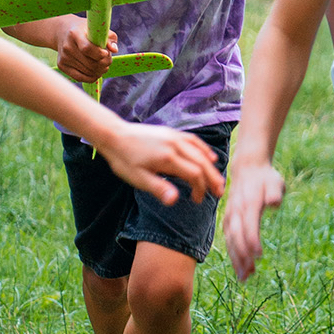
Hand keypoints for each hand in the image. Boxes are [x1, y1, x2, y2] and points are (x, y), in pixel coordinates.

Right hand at [56, 19, 115, 83]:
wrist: (63, 32)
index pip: (87, 48)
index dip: (100, 54)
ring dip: (100, 71)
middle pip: (90, 63)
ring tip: (103, 65)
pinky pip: (80, 78)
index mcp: (75, 34)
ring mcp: (63, 57)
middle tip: (108, 60)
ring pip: (87, 72)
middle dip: (104, 64)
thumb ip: (109, 38)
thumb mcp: (97, 29)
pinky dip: (92, 77)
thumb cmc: (85, 30)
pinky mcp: (61, 66)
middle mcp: (67, 46)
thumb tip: (114, 49)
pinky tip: (97, 72)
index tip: (106, 53)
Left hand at [94, 122, 223, 204]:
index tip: (197, 200)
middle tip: (220, 193)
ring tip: (217, 179)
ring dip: (211, 166)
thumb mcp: (138, 178)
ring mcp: (174, 137)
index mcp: (168, 159)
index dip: (200, 189)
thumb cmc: (124, 160)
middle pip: (202, 163)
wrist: (114, 135)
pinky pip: (193, 141)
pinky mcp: (171, 133)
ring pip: (200, 151)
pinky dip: (204, 149)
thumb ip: (158, 188)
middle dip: (212, 179)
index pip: (194, 175)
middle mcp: (175, 145)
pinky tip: (209, 157)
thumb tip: (175, 200)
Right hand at [222, 155, 284, 281]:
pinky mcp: (229, 221)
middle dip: (242, 256)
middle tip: (249, 275)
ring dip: (236, 260)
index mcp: (248, 203)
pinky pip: (228, 240)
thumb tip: (274, 203)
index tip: (259, 256)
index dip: (252, 240)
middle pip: (237, 236)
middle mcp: (236, 211)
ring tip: (244, 278)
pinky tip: (240, 269)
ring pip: (230, 241)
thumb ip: (275, 192)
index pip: (249, 224)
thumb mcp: (275, 181)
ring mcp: (230, 216)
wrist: (248, 168)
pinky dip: (233, 255)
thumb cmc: (265, 178)